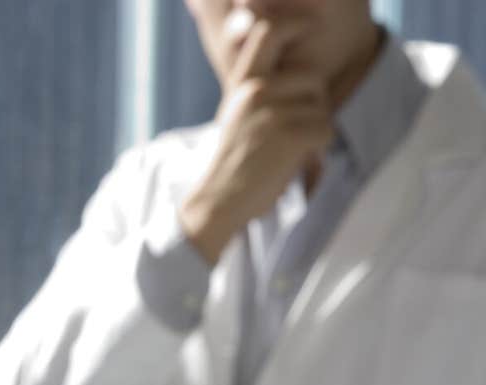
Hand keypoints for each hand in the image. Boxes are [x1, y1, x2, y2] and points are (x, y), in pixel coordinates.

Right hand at [180, 16, 331, 264]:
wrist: (218, 202)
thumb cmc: (234, 165)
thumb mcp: (239, 116)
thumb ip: (263, 91)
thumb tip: (307, 77)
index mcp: (242, 83)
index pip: (269, 31)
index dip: (295, 22)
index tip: (313, 23)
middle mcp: (256, 91)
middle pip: (312, 79)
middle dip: (313, 106)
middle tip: (294, 134)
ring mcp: (272, 112)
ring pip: (321, 108)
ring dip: (315, 132)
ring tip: (289, 152)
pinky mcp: (289, 135)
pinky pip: (325, 131)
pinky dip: (317, 151)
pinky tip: (296, 162)